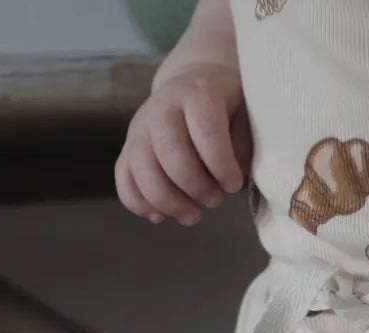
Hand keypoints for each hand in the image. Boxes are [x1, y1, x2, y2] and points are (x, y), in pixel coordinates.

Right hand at [115, 65, 251, 225]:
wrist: (194, 81)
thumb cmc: (228, 107)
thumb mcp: (245, 116)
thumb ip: (240, 147)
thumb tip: (225, 184)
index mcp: (197, 93)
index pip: (205, 130)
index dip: (221, 165)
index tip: (234, 185)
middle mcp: (162, 106)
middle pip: (168, 151)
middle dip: (194, 186)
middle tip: (214, 201)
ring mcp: (140, 126)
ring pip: (141, 168)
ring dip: (167, 202)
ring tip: (192, 216)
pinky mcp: (128, 146)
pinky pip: (123, 178)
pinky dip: (138, 203)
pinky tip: (161, 216)